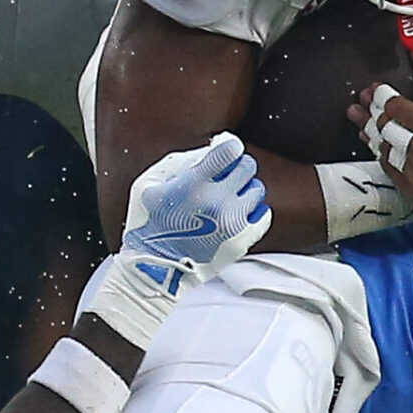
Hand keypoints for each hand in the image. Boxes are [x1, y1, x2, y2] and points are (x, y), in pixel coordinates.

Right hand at [88, 132, 269, 349]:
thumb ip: (184, 159)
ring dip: (244, 189)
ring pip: (257, 189)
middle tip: (221, 179)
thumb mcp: (150, 182)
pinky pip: (264, 214)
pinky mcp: (242, 241)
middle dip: (235, 167)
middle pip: (247, 165)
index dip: (227, 147)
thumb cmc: (148, 222)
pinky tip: (236, 214)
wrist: (153, 269)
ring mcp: (232, 223)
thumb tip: (219, 143)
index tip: (222, 154)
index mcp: (193, 184)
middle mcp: (217, 202)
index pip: (231, 149)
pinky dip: (253, 211)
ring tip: (226, 200)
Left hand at [348, 40, 412, 214]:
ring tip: (362, 119)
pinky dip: (382, 155)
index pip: (398, 109)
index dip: (384, 97)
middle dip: (373, 112)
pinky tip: (378, 142)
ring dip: (371, 133)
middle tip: (364, 102)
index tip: (379, 91)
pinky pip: (389, 170)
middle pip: (386, 128)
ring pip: (384, 149)